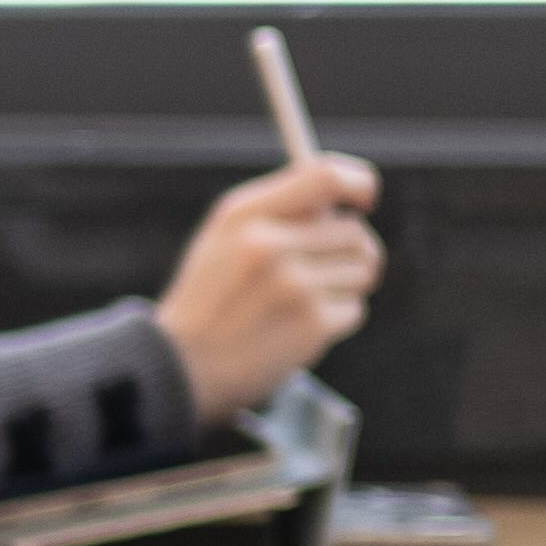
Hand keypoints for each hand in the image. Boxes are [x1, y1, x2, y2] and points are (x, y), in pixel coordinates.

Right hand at [154, 155, 383, 414]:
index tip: (364, 201)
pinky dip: (337, 320)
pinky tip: (299, 328)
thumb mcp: (223, 239)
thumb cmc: (209, 300)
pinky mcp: (311, 324)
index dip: (359, 184)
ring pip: (362, 271)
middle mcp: (270, 244)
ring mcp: (293, 285)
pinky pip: (354, 309)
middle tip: (333, 268)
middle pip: (356, 232)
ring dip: (345, 287)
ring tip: (305, 301)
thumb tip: (342, 203)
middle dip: (354, 252)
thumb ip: (276, 212)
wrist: (181, 368)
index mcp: (246, 215)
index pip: (327, 177)